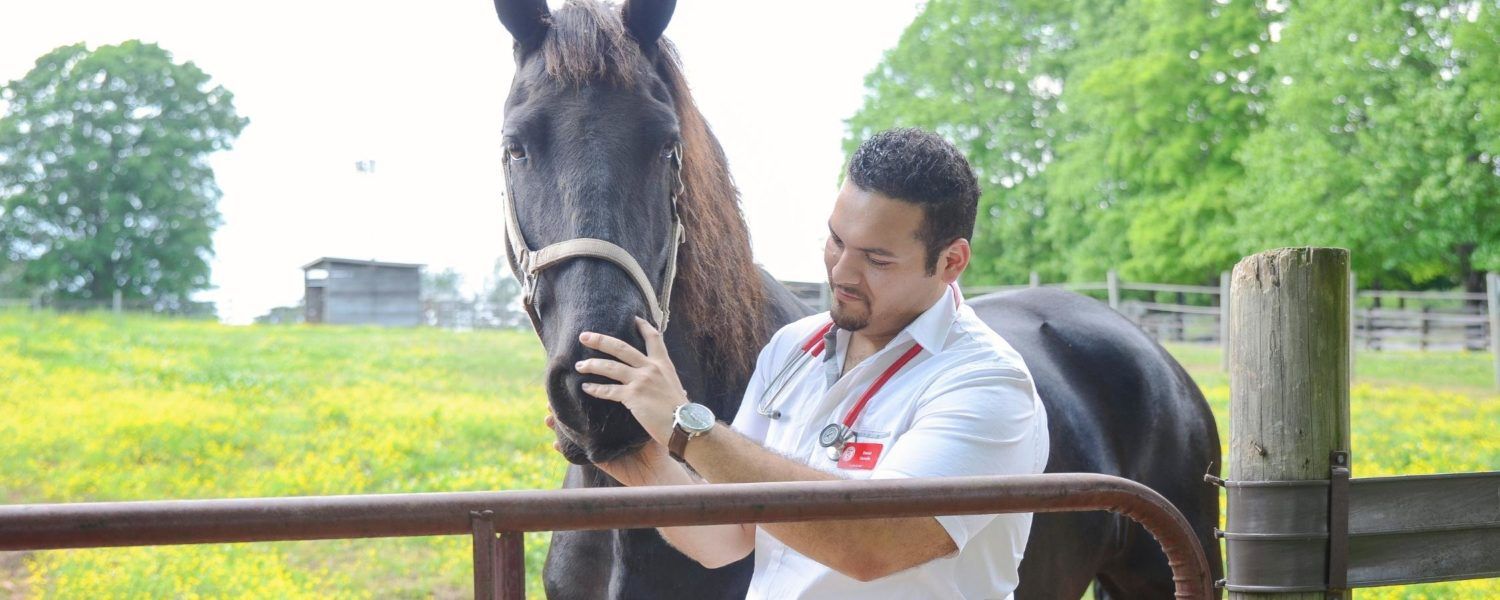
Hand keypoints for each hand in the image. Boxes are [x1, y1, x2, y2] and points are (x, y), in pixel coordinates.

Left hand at [575, 317, 687, 446]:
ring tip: (580, 365)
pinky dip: (596, 389)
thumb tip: (663, 381)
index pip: (653, 337)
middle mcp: (651, 368)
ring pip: (610, 367)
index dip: (642, 325)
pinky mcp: (633, 396)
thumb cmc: (682, 411)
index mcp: (663, 363)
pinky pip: (609, 390)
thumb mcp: (674, 386)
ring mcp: (641, 381)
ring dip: (592, 365)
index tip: (632, 317)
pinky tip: (586, 388)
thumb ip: (664, 380)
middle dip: (600, 340)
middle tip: (584, 336)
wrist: (685, 425)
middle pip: (621, 347)